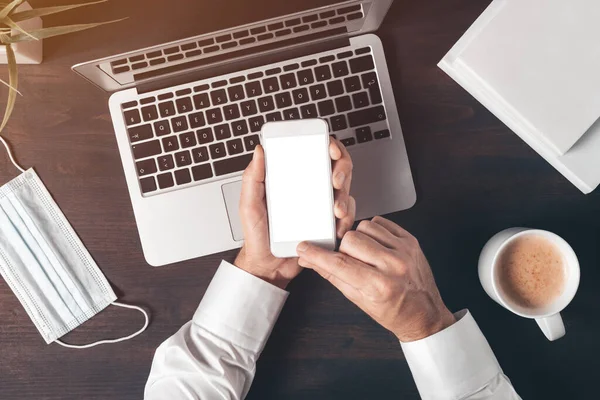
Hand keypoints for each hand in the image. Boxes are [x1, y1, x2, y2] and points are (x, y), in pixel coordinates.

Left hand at [234, 139, 354, 288]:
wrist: (267, 266)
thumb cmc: (257, 235)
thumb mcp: (249, 204)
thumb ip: (252, 177)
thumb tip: (259, 151)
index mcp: (293, 179)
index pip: (315, 152)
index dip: (329, 146)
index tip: (331, 149)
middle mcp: (310, 189)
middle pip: (337, 168)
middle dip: (343, 170)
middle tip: (335, 181)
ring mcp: (321, 206)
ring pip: (345, 191)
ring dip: (346, 198)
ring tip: (335, 211)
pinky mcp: (329, 225)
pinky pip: (345, 217)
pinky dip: (346, 221)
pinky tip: (337, 227)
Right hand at [297, 217, 455, 341]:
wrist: (424, 315)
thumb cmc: (393, 311)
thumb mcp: (358, 299)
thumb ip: (332, 275)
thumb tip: (309, 260)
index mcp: (378, 286)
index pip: (339, 264)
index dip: (317, 254)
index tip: (304, 248)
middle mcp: (393, 266)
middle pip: (350, 240)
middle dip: (343, 249)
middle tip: (350, 261)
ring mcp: (404, 251)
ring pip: (365, 227)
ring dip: (359, 239)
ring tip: (366, 255)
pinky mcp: (411, 241)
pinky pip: (381, 223)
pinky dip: (374, 232)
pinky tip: (376, 246)